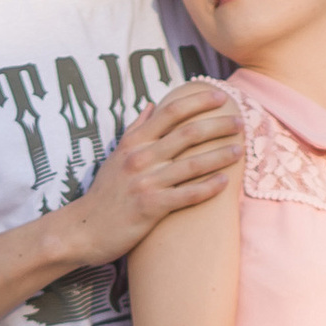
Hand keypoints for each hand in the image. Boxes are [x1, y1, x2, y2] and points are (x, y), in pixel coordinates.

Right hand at [65, 79, 243, 261]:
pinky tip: (225, 183)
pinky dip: (207, 188)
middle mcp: (140, 158)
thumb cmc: (104, 193)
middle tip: (241, 122)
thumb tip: (151, 105)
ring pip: (191, 164)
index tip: (220, 95)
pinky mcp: (150, 207)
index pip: (171, 112)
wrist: (84, 229)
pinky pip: (186, 195)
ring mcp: (145, 182)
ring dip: (220, 155)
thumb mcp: (116, 156)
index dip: (198, 101)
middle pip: (188, 133)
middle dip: (218, 125)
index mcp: (134, 142)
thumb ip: (135, 130)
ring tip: (240, 150)